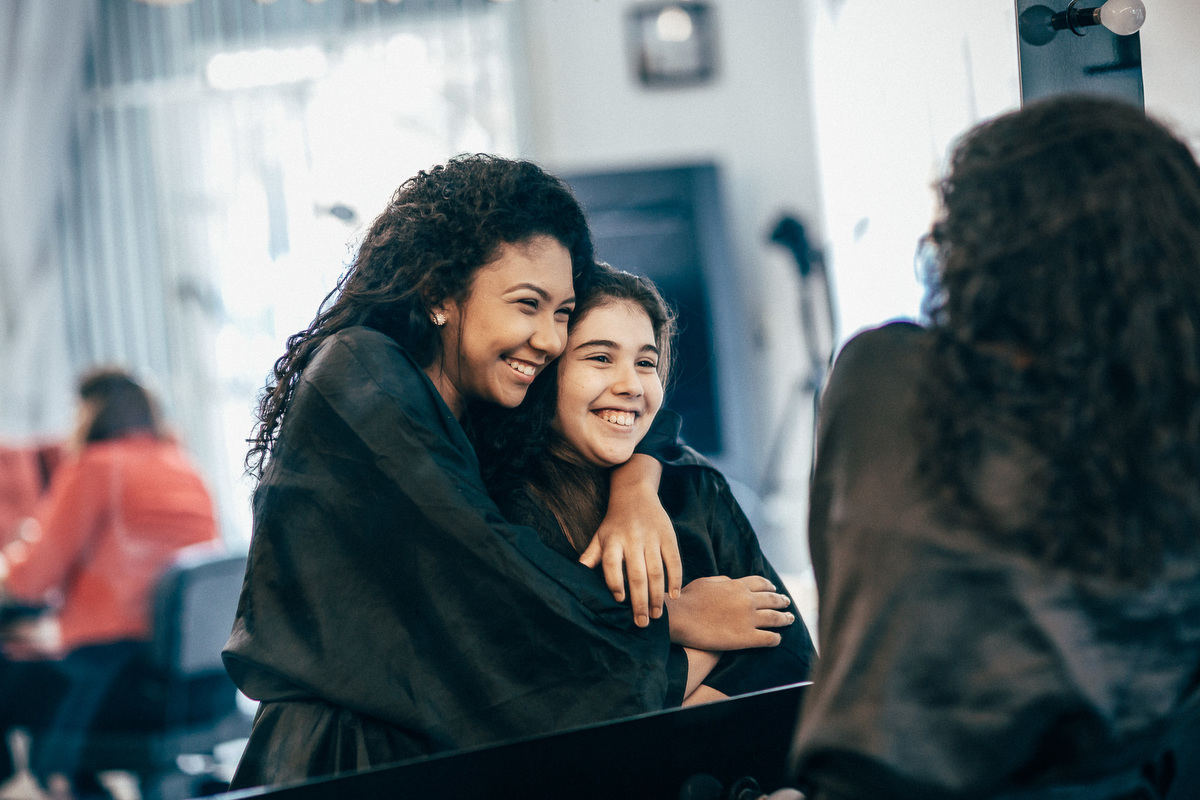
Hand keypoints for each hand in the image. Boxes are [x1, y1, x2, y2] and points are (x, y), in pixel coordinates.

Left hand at [580, 455, 681, 627]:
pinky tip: (673, 596)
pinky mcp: (669, 535)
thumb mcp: (599, 536)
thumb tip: (576, 577)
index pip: (611, 563)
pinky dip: (675, 579)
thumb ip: (591, 557)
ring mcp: (652, 537)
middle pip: (636, 573)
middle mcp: (632, 538)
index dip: (614, 582)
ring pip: (656, 571)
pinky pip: (674, 560)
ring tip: (656, 615)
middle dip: (639, 601)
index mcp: (612, 540)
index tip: (619, 601)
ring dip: (657, 595)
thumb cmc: (614, 522)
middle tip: (641, 622)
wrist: (635, 493)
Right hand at [666, 575, 793, 650]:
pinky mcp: (746, 638)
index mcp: (737, 585)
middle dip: (782, 601)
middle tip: (787, 603)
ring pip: (775, 618)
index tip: (774, 589)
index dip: (770, 586)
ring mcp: (748, 619)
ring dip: (785, 619)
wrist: (680, 618)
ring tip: (790, 620)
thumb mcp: (706, 582)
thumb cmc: (688, 600)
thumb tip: (734, 580)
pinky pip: (769, 638)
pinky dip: (776, 638)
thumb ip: (723, 580)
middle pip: (772, 600)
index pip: (761, 583)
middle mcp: (747, 600)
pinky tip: (777, 640)